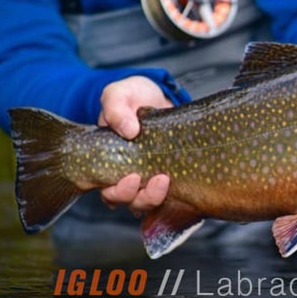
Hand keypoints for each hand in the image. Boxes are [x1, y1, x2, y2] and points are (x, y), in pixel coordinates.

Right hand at [97, 76, 172, 212]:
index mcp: (110, 165)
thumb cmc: (131, 98)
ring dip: (160, 196)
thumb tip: (129, 130)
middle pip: (133, 202)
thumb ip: (115, 109)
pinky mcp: (174, 175)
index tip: (132, 177)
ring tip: (168, 179)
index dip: (119, 192)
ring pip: (153, 202)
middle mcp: (131, 178)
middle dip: (144, 198)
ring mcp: (152, 178)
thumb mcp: (118, 95)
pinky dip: (180, 194)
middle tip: (159, 180)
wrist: (156, 95)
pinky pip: (176, 195)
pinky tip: (187, 184)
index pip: (109, 192)